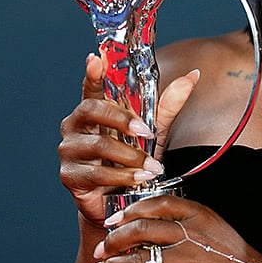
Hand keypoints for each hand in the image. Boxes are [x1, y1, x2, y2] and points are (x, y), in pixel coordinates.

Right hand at [58, 54, 199, 224]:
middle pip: (93, 110)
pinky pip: (96, 173)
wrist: (121, 202)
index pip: (91, 87)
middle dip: (123, 120)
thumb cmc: (132, 162)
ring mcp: (69, 150)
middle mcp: (75, 126)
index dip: (92, 73)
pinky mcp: (69, 176)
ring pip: (99, 145)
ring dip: (131, 156)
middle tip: (146, 132)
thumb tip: (193, 75)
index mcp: (93, 110)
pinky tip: (139, 179)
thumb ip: (169, 104)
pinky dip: (123, 176)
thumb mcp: (153, 131)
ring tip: (152, 167)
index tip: (96, 60)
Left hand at [91, 195, 261, 262]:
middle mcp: (191, 234)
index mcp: (199, 215)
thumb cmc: (238, 259)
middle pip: (141, 229)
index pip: (156, 204)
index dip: (130, 211)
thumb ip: (190, 221)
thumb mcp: (217, 227)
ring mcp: (187, 261)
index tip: (115, 220)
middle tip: (103, 248)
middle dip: (114, 239)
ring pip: (138, 259)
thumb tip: (156, 223)